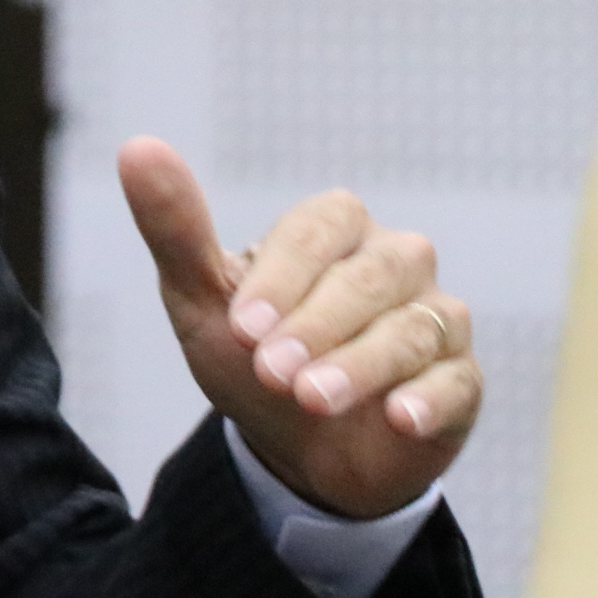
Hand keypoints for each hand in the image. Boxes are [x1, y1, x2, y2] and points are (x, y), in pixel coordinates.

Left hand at [119, 136, 477, 519]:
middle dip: (318, 325)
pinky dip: (429, 399)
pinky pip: (458, 382)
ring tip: (313, 400)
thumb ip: (176, 229)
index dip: (281, 278)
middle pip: (372, 277)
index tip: (242, 327)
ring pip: (414, 329)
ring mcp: (436, 320)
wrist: (297, 450)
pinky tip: (399, 420)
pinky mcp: (461, 382)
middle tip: (272, 371)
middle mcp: (396, 263)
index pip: (318, 231)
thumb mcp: (202, 299)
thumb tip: (136, 147)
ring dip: (360, 365)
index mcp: (335, 230)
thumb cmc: (252, 357)